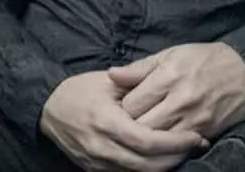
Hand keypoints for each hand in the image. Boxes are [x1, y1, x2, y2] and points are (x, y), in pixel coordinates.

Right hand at [40, 70, 209, 170]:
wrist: (49, 109)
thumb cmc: (81, 90)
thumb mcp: (108, 82)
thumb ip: (136, 87)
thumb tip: (169, 92)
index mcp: (106, 121)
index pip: (147, 140)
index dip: (174, 142)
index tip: (195, 136)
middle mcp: (101, 146)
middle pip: (147, 164)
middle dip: (176, 157)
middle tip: (196, 145)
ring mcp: (97, 162)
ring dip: (165, 166)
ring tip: (183, 153)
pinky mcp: (94, 170)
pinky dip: (147, 170)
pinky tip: (161, 160)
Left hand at [107, 43, 244, 138]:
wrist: (244, 71)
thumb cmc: (202, 59)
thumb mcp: (169, 55)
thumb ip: (139, 68)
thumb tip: (112, 74)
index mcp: (168, 77)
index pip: (131, 104)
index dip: (121, 108)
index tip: (120, 107)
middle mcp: (180, 100)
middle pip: (141, 126)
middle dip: (130, 127)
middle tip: (127, 124)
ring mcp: (194, 119)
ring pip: (158, 141)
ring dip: (146, 140)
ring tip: (141, 133)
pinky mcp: (205, 133)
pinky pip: (178, 149)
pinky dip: (166, 148)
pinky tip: (160, 142)